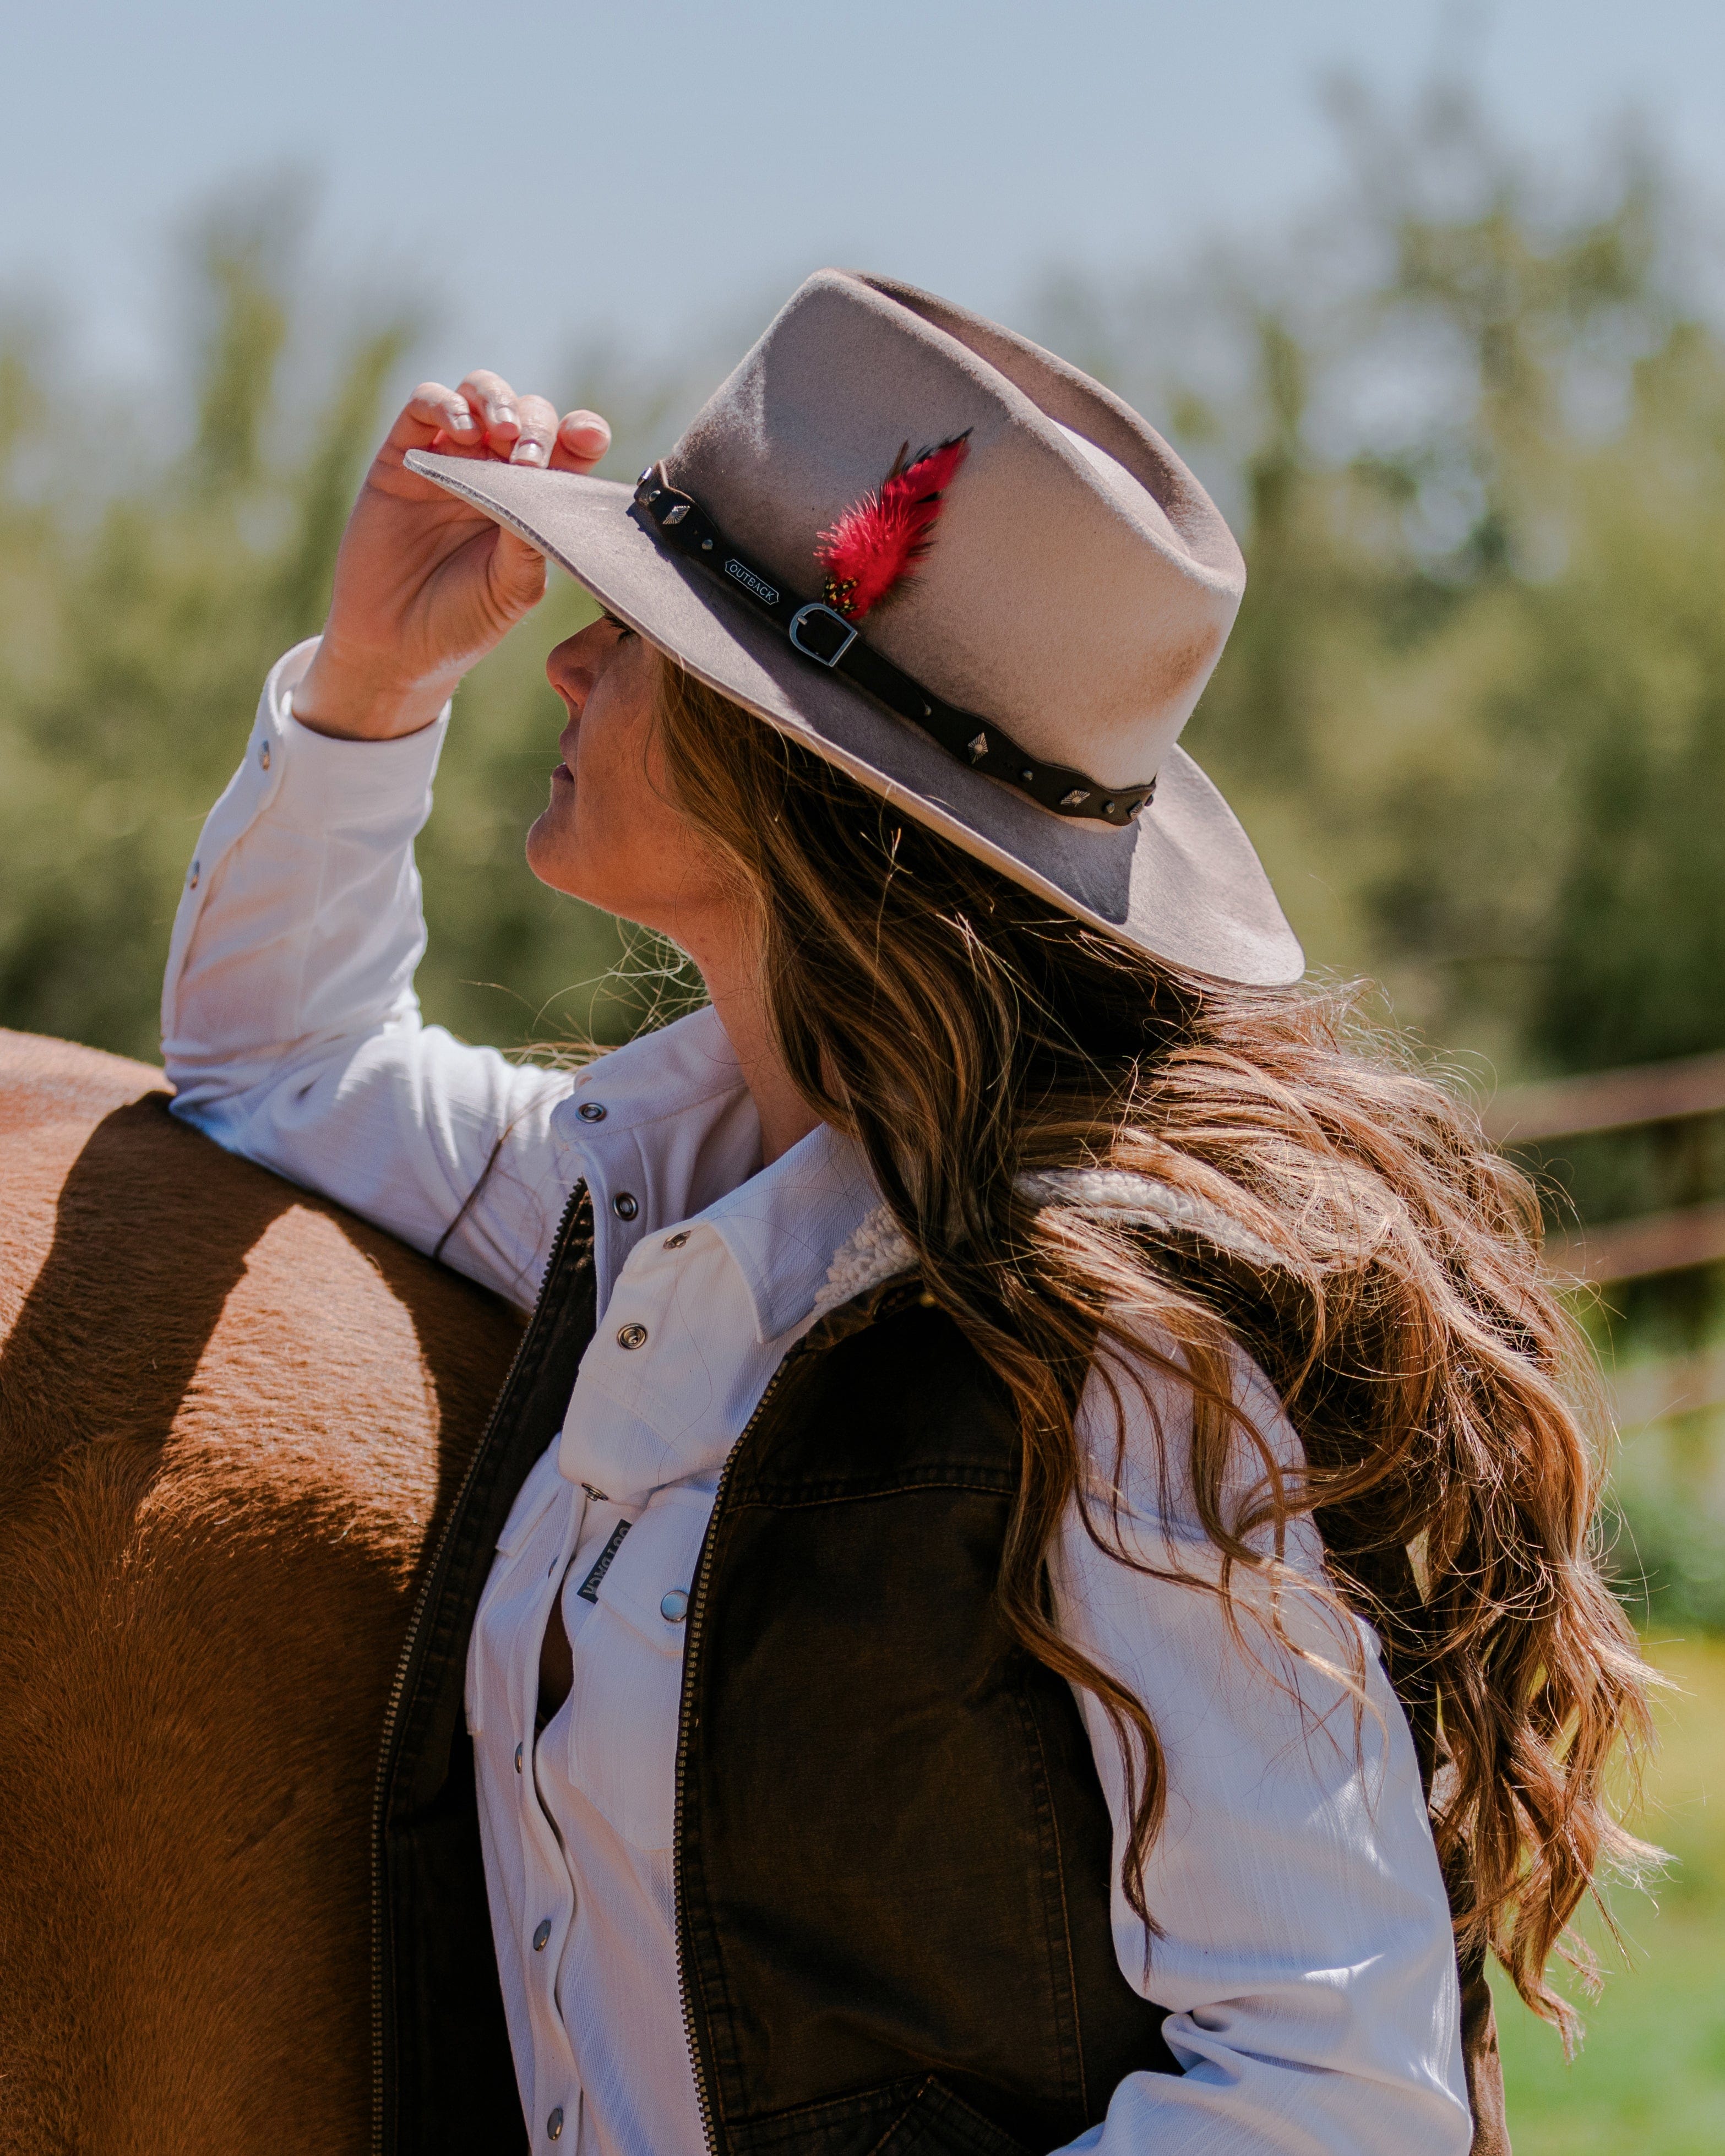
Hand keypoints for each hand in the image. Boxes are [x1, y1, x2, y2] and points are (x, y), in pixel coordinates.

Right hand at [293, 372, 610, 738]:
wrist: (397, 646)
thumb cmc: (465, 620)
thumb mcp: (514, 586)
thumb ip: (531, 537)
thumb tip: (541, 483)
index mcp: (535, 499)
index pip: (569, 447)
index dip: (582, 432)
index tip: (588, 440)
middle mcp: (496, 470)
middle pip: (528, 413)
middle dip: (536, 426)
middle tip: (529, 460)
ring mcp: (450, 458)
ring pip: (480, 393)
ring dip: (497, 402)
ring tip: (501, 434)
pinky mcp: (404, 456)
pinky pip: (424, 404)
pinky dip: (445, 404)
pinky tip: (459, 431)